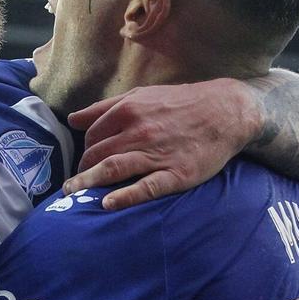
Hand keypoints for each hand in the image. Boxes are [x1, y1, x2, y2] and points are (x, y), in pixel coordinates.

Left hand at [65, 79, 254, 209]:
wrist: (226, 111)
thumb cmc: (181, 103)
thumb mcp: (141, 95)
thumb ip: (105, 108)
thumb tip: (73, 120)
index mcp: (128, 110)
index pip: (92, 135)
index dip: (85, 150)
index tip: (85, 161)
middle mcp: (139, 131)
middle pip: (98, 154)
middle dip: (83, 170)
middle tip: (76, 183)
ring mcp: (157, 153)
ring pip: (114, 169)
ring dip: (89, 182)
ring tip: (72, 194)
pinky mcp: (176, 174)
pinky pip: (146, 187)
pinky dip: (125, 196)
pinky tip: (108, 204)